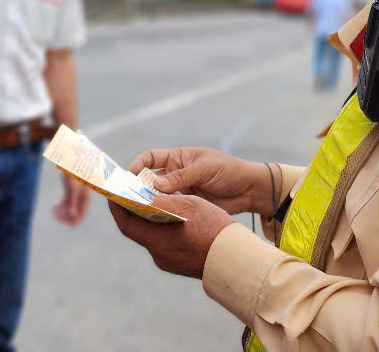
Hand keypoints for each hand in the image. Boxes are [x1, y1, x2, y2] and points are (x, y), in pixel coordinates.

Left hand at [54, 173, 89, 226]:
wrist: (70, 161)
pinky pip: (65, 202)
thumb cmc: (73, 173)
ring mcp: (75, 194)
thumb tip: (72, 214)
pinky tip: (53, 208)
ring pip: (69, 208)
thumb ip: (73, 201)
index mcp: (85, 196)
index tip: (72, 227)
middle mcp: (81, 196)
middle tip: (58, 219)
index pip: (83, 211)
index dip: (78, 220)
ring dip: (62, 212)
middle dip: (68, 216)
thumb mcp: (73, 188)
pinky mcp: (69, 191)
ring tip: (54, 214)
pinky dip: (60, 206)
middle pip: (76, 211)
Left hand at [108, 195, 234, 278]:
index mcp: (158, 242)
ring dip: (151, 219)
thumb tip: (144, 196)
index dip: (117, 207)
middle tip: (132, 193)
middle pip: (138, 230)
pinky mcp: (180, 263)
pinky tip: (173, 217)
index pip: (126, 224)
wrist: (237, 259)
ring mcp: (170, 262)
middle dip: (134, 211)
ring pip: (153, 236)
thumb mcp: (190, 206)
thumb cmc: (215, 230)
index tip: (113, 193)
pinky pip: (165, 243)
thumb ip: (164, 200)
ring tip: (154, 201)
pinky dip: (163, 228)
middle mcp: (159, 255)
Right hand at [130, 147, 272, 215]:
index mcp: (177, 158)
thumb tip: (156, 184)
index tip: (129, 176)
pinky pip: (169, 210)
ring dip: (149, 203)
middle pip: (149, 180)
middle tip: (129, 198)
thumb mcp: (205, 168)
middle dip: (138, 188)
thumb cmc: (229, 171)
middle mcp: (174, 175)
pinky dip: (161, 215)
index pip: (150, 158)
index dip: (137, 165)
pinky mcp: (186, 207)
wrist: (249, 191)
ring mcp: (180, 192)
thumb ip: (182, 176)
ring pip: (157, 197)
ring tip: (140, 212)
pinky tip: (157, 221)